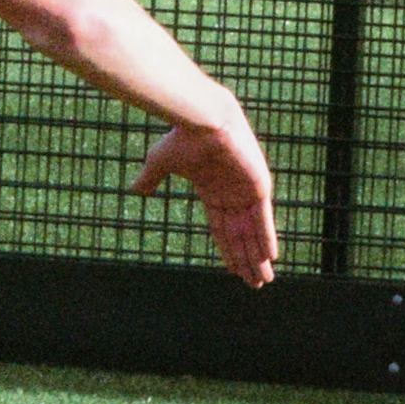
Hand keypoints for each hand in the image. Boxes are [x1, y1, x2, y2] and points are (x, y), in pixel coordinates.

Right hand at [132, 113, 277, 286]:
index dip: (228, 251)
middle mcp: (232, 195)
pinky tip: (270, 256)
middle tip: (254, 283)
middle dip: (247, 261)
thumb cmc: (182, 138)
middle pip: (240, 237)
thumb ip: (151, 179)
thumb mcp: (160, 163)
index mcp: (213, 192)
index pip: (222, 230)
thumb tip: (134, 190)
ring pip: (253, 233)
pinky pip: (263, 219)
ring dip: (258, 257)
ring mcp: (247, 191)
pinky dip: (266, 238)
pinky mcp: (259, 186)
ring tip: (262, 279)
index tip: (233, 270)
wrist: (204, 120)